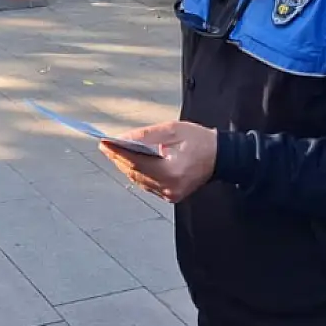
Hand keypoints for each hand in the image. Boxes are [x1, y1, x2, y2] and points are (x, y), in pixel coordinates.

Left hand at [99, 121, 218, 202]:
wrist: (221, 156)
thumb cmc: (199, 140)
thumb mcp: (172, 130)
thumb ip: (146, 136)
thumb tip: (122, 139)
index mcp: (172, 171)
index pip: (137, 162)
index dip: (118, 152)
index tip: (104, 143)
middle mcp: (170, 187)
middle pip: (135, 173)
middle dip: (118, 159)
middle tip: (104, 146)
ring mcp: (171, 194)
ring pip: (139, 181)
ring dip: (125, 167)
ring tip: (113, 153)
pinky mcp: (171, 196)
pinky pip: (147, 185)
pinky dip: (137, 173)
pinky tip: (129, 163)